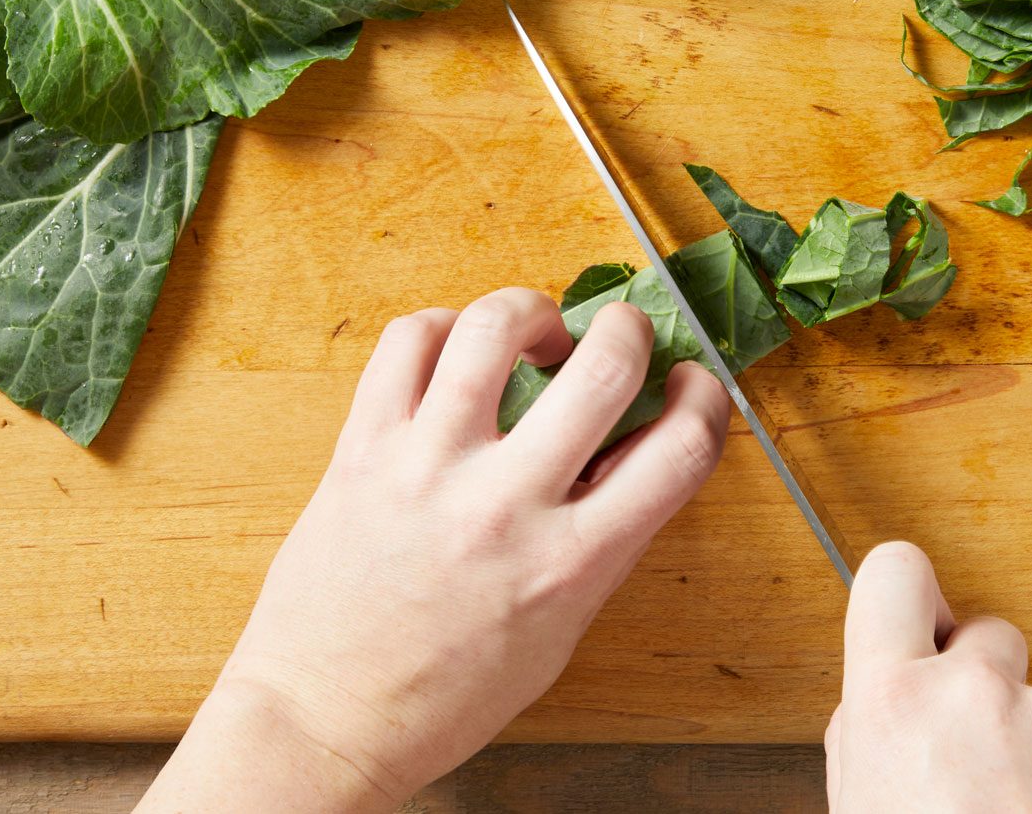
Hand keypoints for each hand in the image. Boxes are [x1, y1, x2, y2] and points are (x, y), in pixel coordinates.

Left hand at [139, 288, 731, 812]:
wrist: (327, 719)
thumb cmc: (444, 692)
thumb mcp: (560, 631)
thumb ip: (607, 539)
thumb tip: (637, 444)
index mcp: (569, 564)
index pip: (680, 449)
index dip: (705, 398)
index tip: (688, 386)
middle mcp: (503, 506)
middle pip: (605, 365)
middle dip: (628, 330)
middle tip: (616, 339)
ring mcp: (428, 467)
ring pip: (495, 326)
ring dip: (533, 311)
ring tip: (535, 334)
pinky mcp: (363, 447)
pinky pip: (408, 340)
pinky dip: (443, 326)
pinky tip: (456, 353)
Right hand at [827, 543, 1031, 813]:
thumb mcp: (859, 813)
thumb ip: (874, 739)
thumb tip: (899, 698)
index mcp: (893, 704)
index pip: (895, 573)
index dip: (909, 601)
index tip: (923, 628)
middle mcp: (980, 694)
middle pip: (989, 639)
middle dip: (989, 693)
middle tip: (984, 773)